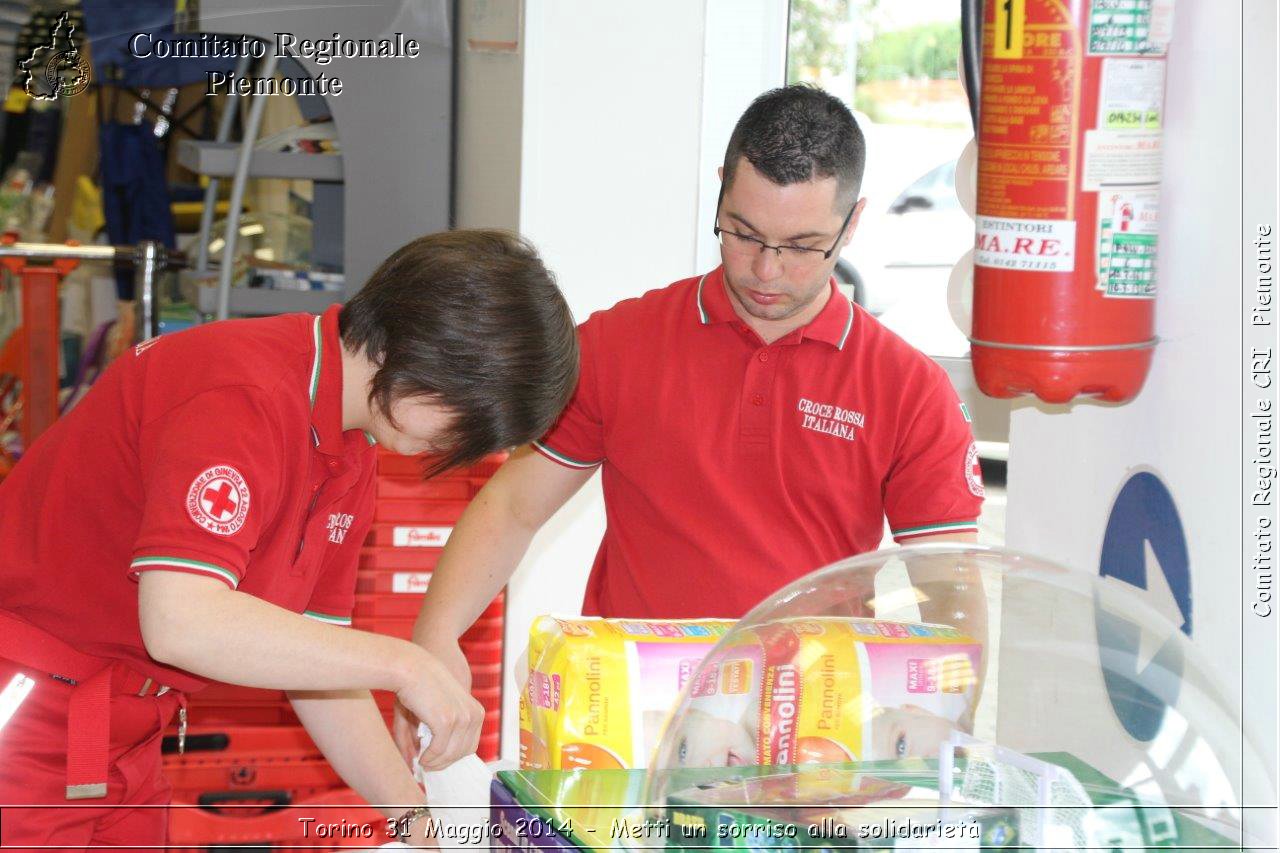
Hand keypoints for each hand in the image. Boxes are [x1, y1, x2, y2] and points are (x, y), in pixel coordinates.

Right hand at [396, 649, 483, 771]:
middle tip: (426, 766)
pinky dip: (429, 758)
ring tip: (421, 762)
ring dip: (435, 763)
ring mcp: (462, 718)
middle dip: (444, 763)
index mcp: (475, 711)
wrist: (409, 665)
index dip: (453, 757)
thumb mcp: (427, 712)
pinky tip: (420, 758)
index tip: (437, 763)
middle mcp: (474, 715)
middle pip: (463, 753)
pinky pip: (439, 751)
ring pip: (451, 755)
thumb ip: (426, 737)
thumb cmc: (417, 685)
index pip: (470, 745)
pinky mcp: (447, 720)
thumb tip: (418, 762)